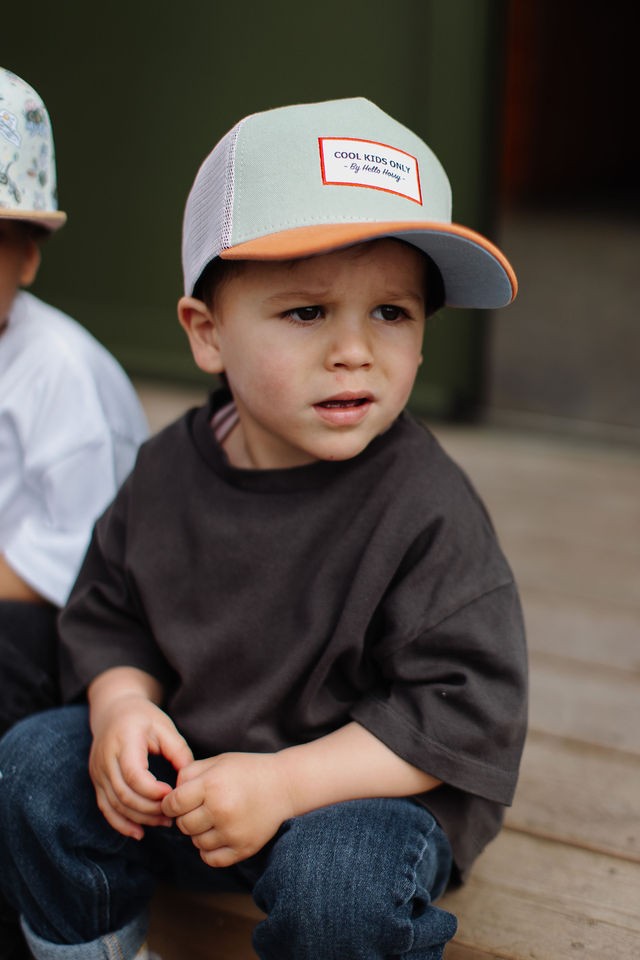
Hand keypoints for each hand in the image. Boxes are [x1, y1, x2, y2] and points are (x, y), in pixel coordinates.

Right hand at [89, 693, 192, 839]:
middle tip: (173, 814)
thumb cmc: (143, 717)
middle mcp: (105, 758)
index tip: (173, 793)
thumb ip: (178, 750)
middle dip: (150, 809)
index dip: (153, 790)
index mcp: (124, 741)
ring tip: (164, 822)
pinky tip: (139, 832)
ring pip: (114, 805)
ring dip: (139, 818)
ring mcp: (97, 772)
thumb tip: (190, 780)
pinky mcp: (97, 781)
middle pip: (124, 794)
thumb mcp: (164, 726)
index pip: (134, 775)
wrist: (113, 711)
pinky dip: (121, 824)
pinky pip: (105, 808)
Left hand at [162, 752, 294, 867]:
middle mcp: (220, 809)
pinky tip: (218, 835)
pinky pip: (211, 858)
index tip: (178, 801)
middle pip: (182, 825)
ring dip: (199, 833)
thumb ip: (189, 773)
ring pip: (196, 842)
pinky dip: (209, 850)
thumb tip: (169, 794)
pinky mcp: (243, 848)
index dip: (170, 803)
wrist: (285, 786)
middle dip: (186, 817)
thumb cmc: (248, 770)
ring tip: (213, 819)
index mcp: (212, 785)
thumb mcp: (218, 761)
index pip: (172, 804)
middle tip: (200, 808)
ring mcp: (232, 832)